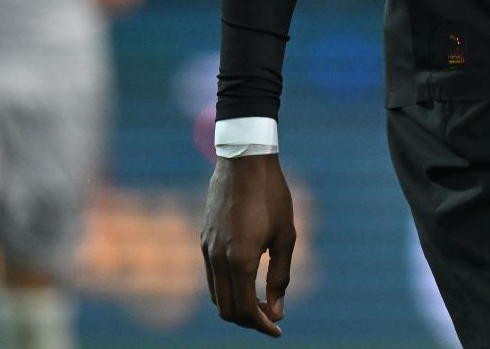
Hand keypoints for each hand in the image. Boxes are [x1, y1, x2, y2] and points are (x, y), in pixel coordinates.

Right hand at [201, 153, 295, 335]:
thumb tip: (277, 310)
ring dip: (236, 307)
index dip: (262, 325)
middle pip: (227, 309)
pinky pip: (211, 277)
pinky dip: (226, 289)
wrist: (244, 160)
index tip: (278, 328)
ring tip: (260, 303)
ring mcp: (207, 249)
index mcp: (241, 260)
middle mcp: (218, 259)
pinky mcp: (203, 240)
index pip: (246, 310)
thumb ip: (280, 276)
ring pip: (216, 296)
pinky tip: (245, 282)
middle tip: (271, 318)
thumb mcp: (286, 235)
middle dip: (249, 320)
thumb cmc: (272, 195)